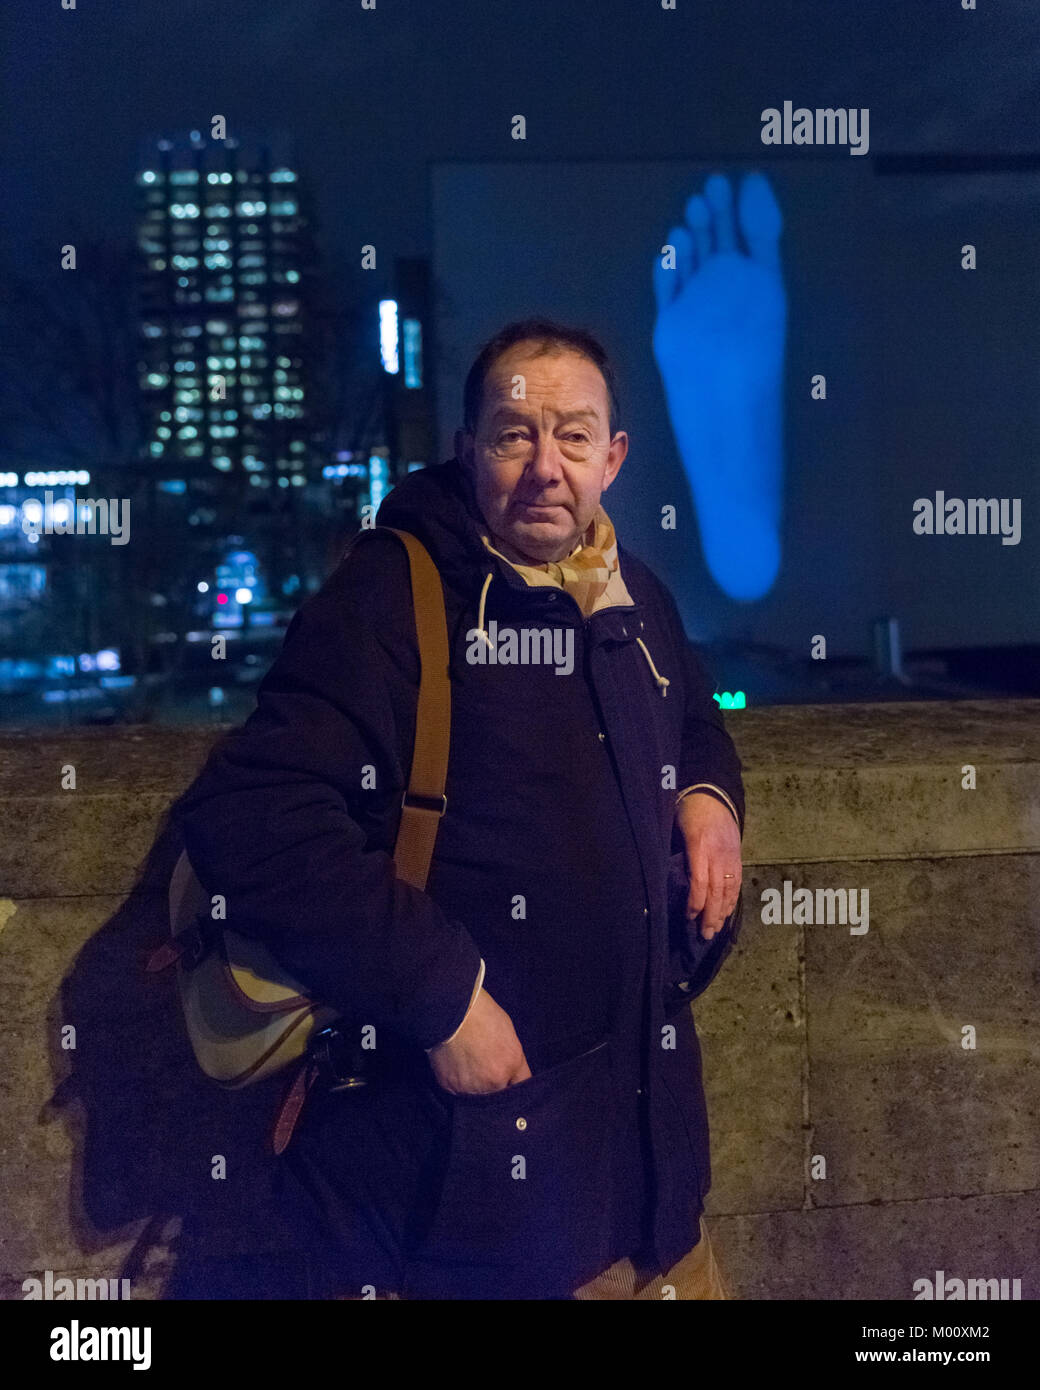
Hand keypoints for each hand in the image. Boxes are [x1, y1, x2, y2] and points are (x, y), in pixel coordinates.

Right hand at [427, 988, 531, 1095]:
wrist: (453, 1011)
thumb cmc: (482, 1015)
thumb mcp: (510, 1035)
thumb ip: (514, 1062)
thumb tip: (511, 1078)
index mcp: (511, 1065)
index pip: (520, 1087)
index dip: (514, 1084)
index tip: (509, 1083)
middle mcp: (494, 1081)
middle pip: (497, 1094)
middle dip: (493, 1085)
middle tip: (483, 1066)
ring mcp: (471, 1086)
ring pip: (476, 1095)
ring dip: (474, 1085)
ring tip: (467, 1061)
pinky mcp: (450, 1086)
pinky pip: (457, 1091)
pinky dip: (457, 1080)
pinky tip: (455, 1063)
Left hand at [675, 792, 741, 940]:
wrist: (713, 794)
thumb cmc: (688, 810)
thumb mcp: (674, 826)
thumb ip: (674, 852)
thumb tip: (667, 880)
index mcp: (699, 845)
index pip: (700, 880)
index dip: (695, 901)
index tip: (689, 917)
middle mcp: (718, 853)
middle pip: (716, 889)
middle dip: (711, 915)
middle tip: (705, 935)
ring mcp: (730, 855)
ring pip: (729, 889)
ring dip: (722, 912)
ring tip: (716, 930)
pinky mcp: (737, 856)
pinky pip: (736, 882)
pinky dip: (732, 899)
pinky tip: (727, 912)